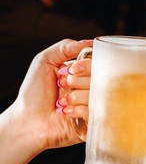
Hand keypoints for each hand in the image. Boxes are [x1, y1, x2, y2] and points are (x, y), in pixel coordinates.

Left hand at [0, 39, 91, 163]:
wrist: (28, 121)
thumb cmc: (33, 93)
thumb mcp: (44, 61)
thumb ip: (65, 47)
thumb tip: (89, 42)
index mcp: (80, 73)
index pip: (97, 63)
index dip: (85, 66)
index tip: (69, 70)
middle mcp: (88, 87)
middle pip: (100, 78)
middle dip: (77, 82)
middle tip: (61, 86)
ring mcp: (91, 105)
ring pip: (97, 95)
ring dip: (75, 97)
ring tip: (61, 102)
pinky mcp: (92, 121)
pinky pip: (95, 112)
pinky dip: (78, 110)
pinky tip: (66, 112)